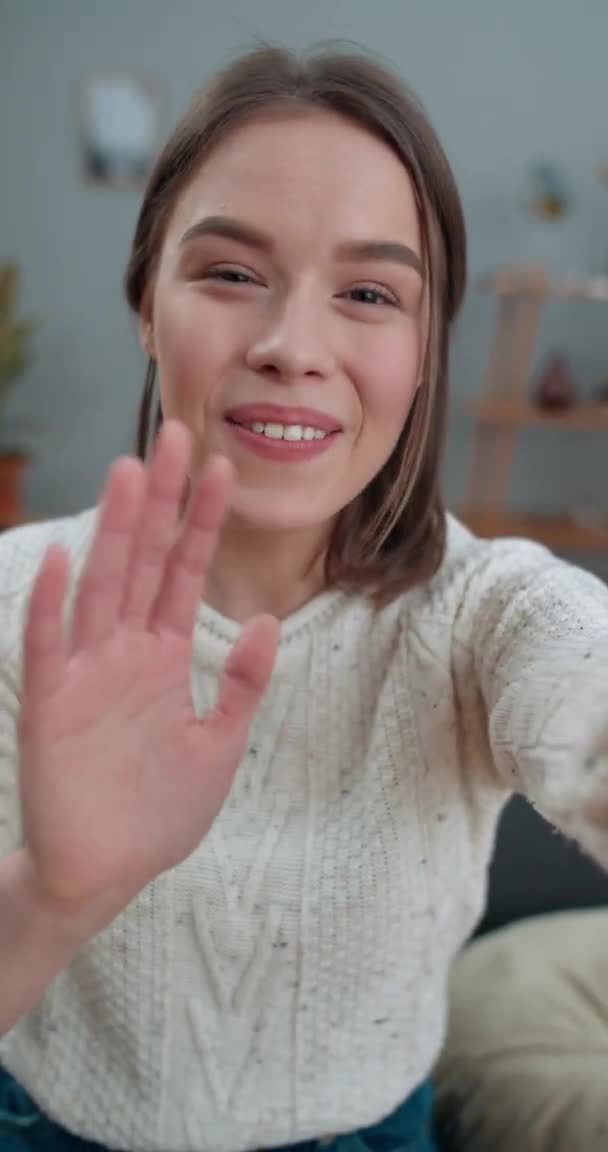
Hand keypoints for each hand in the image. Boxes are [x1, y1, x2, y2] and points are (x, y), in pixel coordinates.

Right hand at [17, 420, 278, 924]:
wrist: (104, 874)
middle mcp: (124, 653)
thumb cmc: (158, 814)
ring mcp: (86, 674)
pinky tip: (63, 557)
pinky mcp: (51, 705)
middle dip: (160, 501)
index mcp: (164, 658)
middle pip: (143, 561)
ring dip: (114, 531)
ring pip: (101, 587)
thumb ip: (242, 684)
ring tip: (129, 473)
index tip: (222, 467)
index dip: (201, 522)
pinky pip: (50, 646)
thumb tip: (267, 619)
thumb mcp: (218, 746)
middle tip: (174, 433)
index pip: (185, 574)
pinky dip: (52, 604)